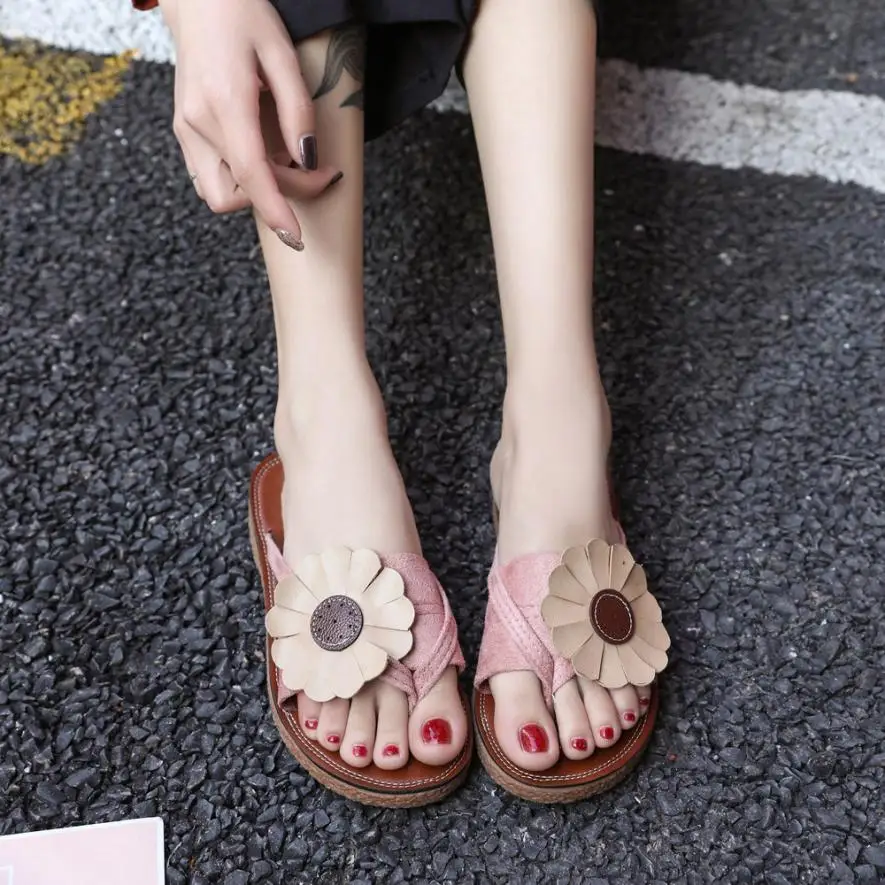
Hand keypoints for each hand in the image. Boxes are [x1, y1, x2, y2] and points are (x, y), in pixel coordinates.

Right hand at [160, 0, 339, 248]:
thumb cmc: (242, 14)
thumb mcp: (282, 54)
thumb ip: (297, 111)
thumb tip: (308, 159)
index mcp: (224, 102)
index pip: (251, 175)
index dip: (277, 211)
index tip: (297, 237)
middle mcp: (197, 123)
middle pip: (241, 191)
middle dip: (282, 194)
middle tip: (318, 170)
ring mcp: (186, 130)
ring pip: (219, 194)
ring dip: (255, 192)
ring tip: (284, 163)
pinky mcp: (184, 131)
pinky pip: (210, 178)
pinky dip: (239, 181)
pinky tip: (261, 157)